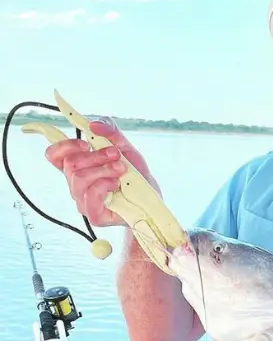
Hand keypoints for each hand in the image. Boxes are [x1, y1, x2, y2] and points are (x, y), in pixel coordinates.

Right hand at [44, 117, 159, 227]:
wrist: (152, 197)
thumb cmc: (135, 174)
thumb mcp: (124, 146)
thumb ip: (110, 131)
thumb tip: (93, 124)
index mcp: (77, 168)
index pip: (53, 155)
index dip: (65, 145)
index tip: (86, 143)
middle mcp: (76, 185)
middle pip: (70, 164)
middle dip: (96, 155)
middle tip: (116, 155)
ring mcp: (84, 202)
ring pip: (79, 178)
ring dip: (103, 169)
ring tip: (121, 169)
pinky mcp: (95, 216)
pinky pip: (90, 195)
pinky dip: (105, 184)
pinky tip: (117, 184)